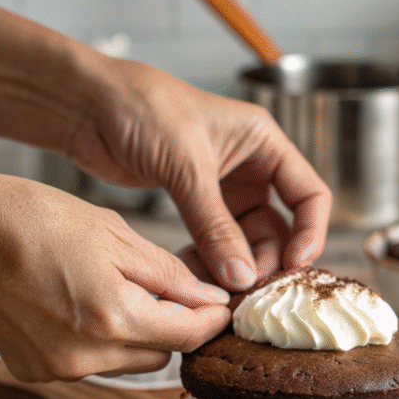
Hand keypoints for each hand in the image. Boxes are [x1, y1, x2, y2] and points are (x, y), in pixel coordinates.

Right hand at [0, 169, 231, 381]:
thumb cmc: (30, 220)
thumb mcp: (116, 235)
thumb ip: (170, 275)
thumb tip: (209, 300)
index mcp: (113, 319)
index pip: (190, 335)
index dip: (212, 317)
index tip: (220, 301)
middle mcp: (86, 357)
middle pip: (162, 355)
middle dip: (174, 326)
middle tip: (168, 288)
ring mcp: (56, 369)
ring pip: (127, 362)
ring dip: (137, 335)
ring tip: (118, 289)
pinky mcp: (34, 370)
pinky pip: (90, 364)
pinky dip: (99, 341)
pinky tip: (81, 304)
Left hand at [66, 56, 331, 290]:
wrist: (88, 105)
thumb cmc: (141, 109)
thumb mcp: (187, 168)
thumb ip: (215, 226)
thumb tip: (242, 277)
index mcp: (263, 142)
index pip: (310, 194)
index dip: (311, 232)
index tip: (296, 267)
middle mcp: (251, 166)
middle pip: (279, 226)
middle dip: (267, 259)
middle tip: (248, 291)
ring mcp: (223, 188)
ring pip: (247, 240)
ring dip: (237, 267)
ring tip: (221, 293)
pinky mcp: (195, 205)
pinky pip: (215, 243)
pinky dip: (210, 263)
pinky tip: (196, 281)